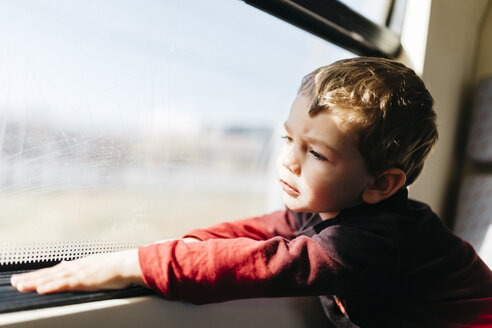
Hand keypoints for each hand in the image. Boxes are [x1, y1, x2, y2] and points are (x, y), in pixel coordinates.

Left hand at [10, 249, 144, 293]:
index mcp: (79, 264)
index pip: (55, 270)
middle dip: (31, 277)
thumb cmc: (117, 267)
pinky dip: (52, 286)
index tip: (27, 277)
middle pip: (49, 273)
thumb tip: (76, 268)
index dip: (40, 274)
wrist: (127, 263)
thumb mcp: (98, 265)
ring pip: (52, 277)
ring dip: (35, 281)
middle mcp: (76, 267)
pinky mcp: (83, 279)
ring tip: (21, 285)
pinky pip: (64, 283)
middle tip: (15, 281)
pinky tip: (41, 289)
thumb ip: (85, 268)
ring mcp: (78, 272)